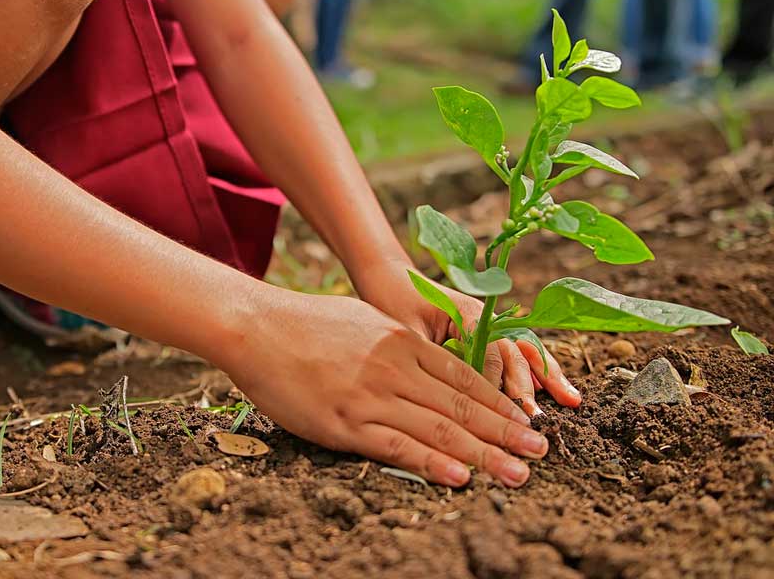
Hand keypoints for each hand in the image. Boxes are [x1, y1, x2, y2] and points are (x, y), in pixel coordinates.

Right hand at [220, 289, 548, 487]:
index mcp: (402, 341)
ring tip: (517, 473)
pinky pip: (397, 447)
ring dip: (484, 454)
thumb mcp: (364, 320)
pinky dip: (432, 464)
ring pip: (439, 430)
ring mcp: (371, 396)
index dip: (500, 403)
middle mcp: (395, 368)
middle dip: (506, 432)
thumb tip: (426, 361)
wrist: (256, 326)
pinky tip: (460, 477)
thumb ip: (398, 343)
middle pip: (462, 406)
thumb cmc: (306, 322)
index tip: (526, 421)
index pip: (464, 378)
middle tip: (540, 452)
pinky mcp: (344, 422)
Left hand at [350, 258, 581, 415]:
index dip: (495, 384)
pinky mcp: (487, 332)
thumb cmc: (392, 303)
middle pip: (514, 353)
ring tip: (571, 400)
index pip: (490, 353)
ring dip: (546, 376)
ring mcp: (490, 324)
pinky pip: (517, 352)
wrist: (390, 277)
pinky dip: (538, 370)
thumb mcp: (406, 331)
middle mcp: (485, 317)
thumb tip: (447, 394)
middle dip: (527, 387)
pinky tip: (559, 390)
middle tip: (536, 419)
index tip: (498, 414)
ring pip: (524, 351)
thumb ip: (431, 356)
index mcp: (467, 313)